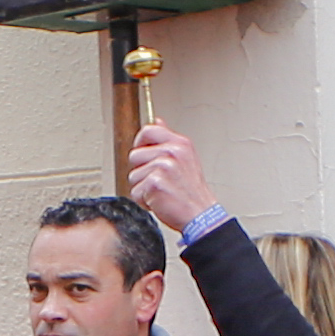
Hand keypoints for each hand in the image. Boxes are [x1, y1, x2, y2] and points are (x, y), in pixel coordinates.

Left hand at [124, 117, 214, 236]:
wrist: (200, 215)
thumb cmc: (192, 191)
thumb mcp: (186, 157)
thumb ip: (168, 138)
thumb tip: (157, 120)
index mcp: (180, 144)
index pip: (148, 130)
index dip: (140, 143)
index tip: (143, 155)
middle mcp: (172, 152)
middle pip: (135, 155)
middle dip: (141, 172)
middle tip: (159, 181)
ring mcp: (163, 167)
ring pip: (133, 176)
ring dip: (143, 189)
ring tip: (162, 192)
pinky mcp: (154, 183)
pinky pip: (135, 192)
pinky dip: (144, 201)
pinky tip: (160, 201)